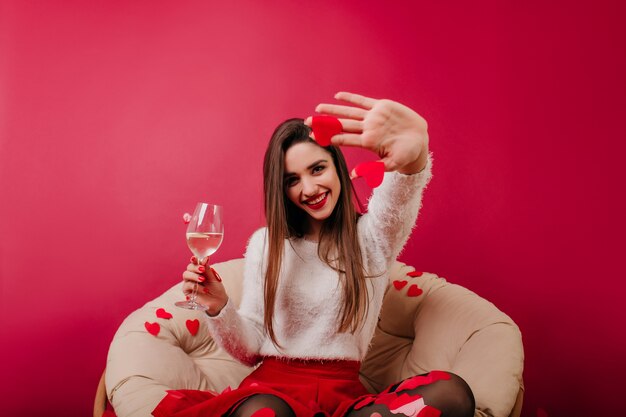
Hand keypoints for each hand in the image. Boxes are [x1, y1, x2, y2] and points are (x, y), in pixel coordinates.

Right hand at [183, 256, 228, 315]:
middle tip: (202, 269)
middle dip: (195, 267)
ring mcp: (189, 282)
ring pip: (185, 275)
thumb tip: (205, 258)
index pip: (194, 263)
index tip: (195, 257)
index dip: (194, 259)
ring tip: (203, 279)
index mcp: (199, 270)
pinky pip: (187, 285)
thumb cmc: (216, 288)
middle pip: (188, 268)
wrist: (218, 301)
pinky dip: (196, 286)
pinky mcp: (187, 291)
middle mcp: (193, 275)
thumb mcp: (213, 277)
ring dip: (194, 276)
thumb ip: (207, 269)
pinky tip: (204, 289)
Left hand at [305, 92, 428, 173]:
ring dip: (333, 110)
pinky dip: (351, 98)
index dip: (328, 137)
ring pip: (349, 112)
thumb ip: (373, 169)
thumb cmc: (406, 155)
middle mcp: (367, 129)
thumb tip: (354, 176)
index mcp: (368, 142)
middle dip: (324, 123)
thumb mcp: (391, 164)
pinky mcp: (382, 107)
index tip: (313, 136)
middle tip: (306, 122)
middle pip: (341, 125)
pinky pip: (363, 101)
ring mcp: (373, 117)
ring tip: (317, 108)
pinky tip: (338, 96)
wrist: (420, 141)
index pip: (344, 139)